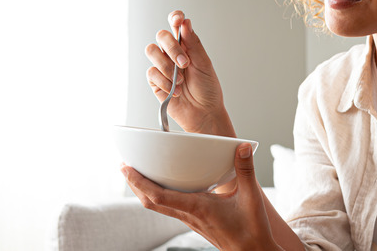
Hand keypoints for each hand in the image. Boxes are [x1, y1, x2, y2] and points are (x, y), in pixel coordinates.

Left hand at [121, 143, 281, 250]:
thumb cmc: (251, 230)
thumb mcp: (251, 197)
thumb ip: (246, 170)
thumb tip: (241, 147)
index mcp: (198, 208)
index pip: (159, 196)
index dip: (140, 182)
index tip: (127, 168)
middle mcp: (189, 216)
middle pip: (150, 202)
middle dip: (135, 184)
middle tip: (125, 166)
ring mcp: (190, 221)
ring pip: (158, 207)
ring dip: (144, 191)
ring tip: (138, 175)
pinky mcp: (195, 222)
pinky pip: (169, 209)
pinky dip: (158, 197)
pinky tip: (164, 188)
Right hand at [146, 10, 233, 135]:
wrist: (203, 113)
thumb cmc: (207, 89)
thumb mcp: (204, 64)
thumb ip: (193, 44)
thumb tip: (185, 23)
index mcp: (187, 45)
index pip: (176, 25)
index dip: (175, 18)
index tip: (178, 20)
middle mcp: (173, 53)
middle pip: (161, 36)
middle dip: (172, 48)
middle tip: (185, 63)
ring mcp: (163, 66)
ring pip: (152, 51)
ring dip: (167, 66)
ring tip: (181, 80)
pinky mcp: (155, 80)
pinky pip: (151, 73)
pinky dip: (165, 82)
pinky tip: (175, 90)